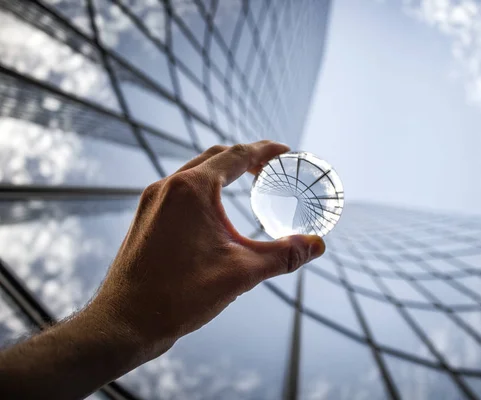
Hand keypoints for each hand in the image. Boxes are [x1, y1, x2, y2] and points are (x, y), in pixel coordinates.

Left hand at [86, 141, 325, 355]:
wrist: (124, 322)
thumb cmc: (179, 296)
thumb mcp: (241, 273)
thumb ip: (283, 255)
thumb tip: (317, 245)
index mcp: (191, 190)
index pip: (237, 156)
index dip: (266, 151)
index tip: (286, 152)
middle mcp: (168, 187)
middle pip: (215, 157)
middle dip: (246, 158)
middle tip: (271, 167)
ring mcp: (152, 201)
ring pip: (195, 172)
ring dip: (223, 172)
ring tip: (247, 182)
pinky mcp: (146, 217)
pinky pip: (180, 189)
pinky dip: (204, 188)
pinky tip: (215, 209)